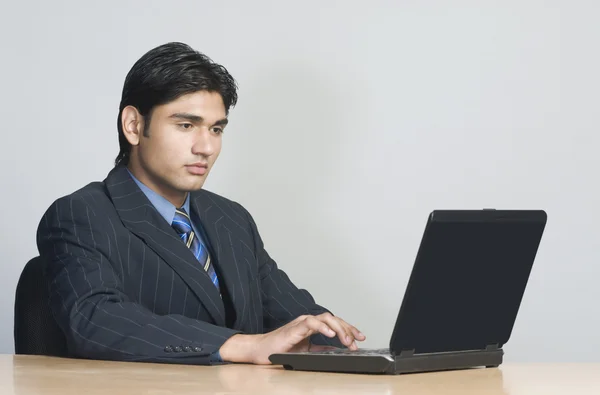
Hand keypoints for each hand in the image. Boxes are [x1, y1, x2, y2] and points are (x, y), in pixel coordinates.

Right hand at [220, 312, 365, 364]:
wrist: (261, 351)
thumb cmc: (280, 349)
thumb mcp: (307, 352)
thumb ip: (321, 349)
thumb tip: (337, 352)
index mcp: (312, 326)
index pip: (335, 324)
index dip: (349, 329)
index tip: (360, 338)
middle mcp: (309, 321)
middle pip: (333, 319)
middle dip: (348, 328)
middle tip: (357, 340)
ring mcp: (302, 323)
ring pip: (325, 318)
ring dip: (338, 328)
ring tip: (346, 340)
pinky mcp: (295, 327)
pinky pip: (311, 323)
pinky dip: (322, 327)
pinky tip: (330, 334)